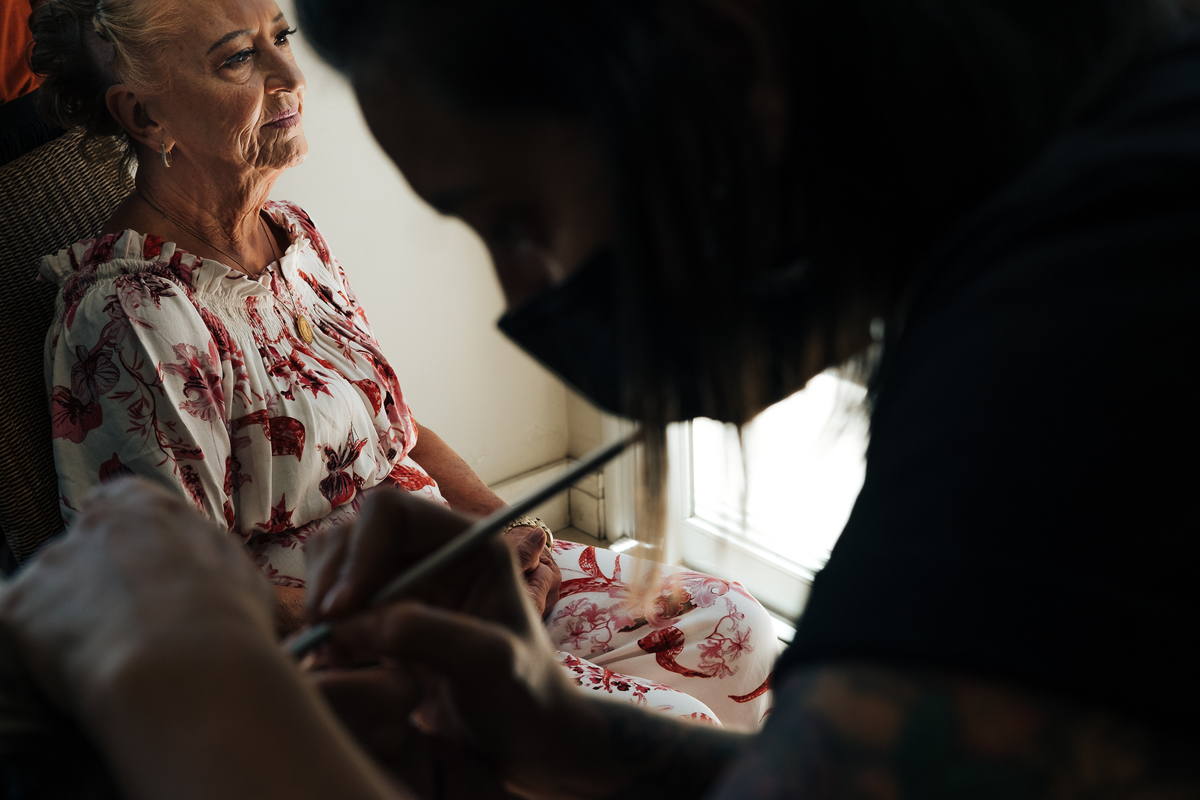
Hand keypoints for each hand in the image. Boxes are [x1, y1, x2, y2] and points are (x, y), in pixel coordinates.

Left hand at [0, 478, 274, 721]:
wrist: (184, 666)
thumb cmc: (226, 620)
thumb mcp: (237, 571)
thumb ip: (204, 560)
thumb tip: (206, 574)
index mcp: (146, 506)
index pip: (114, 504)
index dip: (122, 542)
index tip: (135, 574)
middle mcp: (92, 523)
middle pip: (79, 551)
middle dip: (94, 584)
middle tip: (125, 628)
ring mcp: (51, 563)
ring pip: (50, 591)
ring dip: (68, 618)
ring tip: (105, 658)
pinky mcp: (17, 606)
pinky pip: (19, 625)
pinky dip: (38, 648)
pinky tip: (74, 668)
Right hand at [305, 489, 596, 797]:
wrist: (524, 733)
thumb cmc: (525, 695)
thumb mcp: (490, 664)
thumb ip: (429, 635)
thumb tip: (356, 622)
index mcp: (468, 542)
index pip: (390, 513)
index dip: (358, 552)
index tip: (341, 610)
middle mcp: (433, 551)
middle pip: (352, 533)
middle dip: (332, 581)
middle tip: (327, 638)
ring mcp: (407, 581)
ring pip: (336, 566)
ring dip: (325, 606)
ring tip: (337, 656)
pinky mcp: (386, 613)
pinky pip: (336, 603)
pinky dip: (327, 629)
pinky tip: (342, 664)